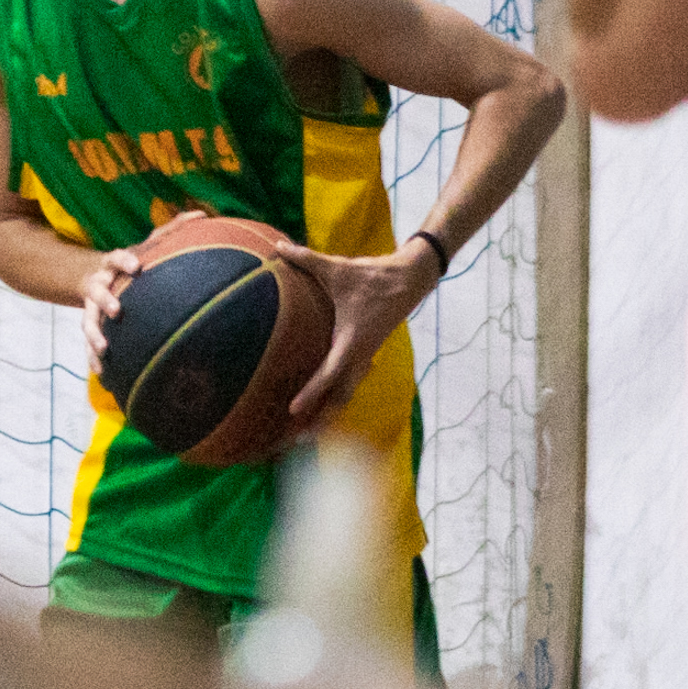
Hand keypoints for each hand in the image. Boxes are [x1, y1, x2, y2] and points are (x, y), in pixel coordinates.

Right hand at [78, 210, 203, 362]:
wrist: (95, 276)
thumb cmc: (133, 261)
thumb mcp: (148, 244)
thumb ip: (173, 230)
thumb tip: (203, 214)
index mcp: (114, 263)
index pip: (116, 257)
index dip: (123, 260)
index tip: (135, 266)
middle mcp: (99, 283)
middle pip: (96, 290)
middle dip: (104, 299)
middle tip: (116, 310)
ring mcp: (92, 307)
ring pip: (88, 320)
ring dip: (94, 334)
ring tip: (104, 349)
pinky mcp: (92, 325)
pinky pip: (89, 344)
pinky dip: (93, 358)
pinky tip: (102, 373)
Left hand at [271, 235, 437, 423]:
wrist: (410, 279)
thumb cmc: (373, 276)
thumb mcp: (338, 269)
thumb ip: (306, 259)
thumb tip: (277, 247)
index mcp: (353, 341)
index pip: (329, 373)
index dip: (311, 392)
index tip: (293, 410)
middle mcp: (360, 356)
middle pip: (339, 398)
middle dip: (319, 421)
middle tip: (295, 441)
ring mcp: (364, 358)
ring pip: (345, 395)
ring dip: (326, 416)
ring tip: (303, 437)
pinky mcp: (365, 356)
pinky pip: (348, 386)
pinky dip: (334, 401)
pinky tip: (320, 411)